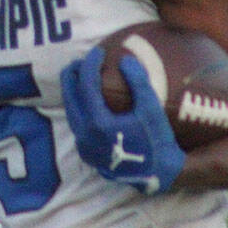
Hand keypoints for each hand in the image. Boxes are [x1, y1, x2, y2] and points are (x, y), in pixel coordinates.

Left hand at [60, 46, 184, 194]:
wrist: (158, 175)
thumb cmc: (157, 141)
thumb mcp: (151, 109)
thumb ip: (138, 82)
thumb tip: (125, 59)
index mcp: (98, 123)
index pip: (86, 85)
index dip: (90, 64)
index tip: (98, 52)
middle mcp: (84, 135)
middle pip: (69, 96)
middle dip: (73, 75)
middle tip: (81, 61)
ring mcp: (83, 146)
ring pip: (71, 111)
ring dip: (74, 91)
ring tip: (82, 77)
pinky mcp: (87, 154)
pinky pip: (77, 124)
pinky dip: (79, 107)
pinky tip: (89, 101)